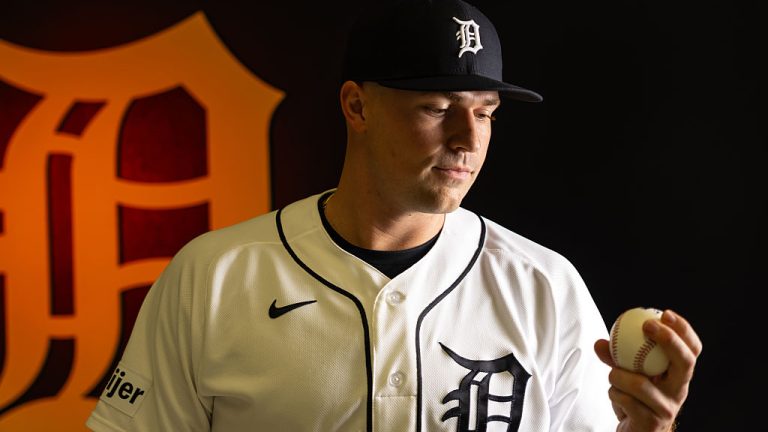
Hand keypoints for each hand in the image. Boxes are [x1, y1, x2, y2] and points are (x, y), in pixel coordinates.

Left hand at [594, 309, 702, 431]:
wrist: (633, 430)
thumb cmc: (632, 397)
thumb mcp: (626, 372)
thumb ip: (615, 357)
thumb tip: (599, 343)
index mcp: (677, 375)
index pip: (693, 350)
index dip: (684, 331)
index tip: (666, 314)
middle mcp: (678, 391)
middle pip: (685, 362)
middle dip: (669, 340)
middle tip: (648, 326)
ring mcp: (667, 408)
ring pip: (641, 383)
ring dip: (618, 375)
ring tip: (613, 376)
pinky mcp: (652, 423)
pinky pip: (626, 399)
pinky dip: (613, 393)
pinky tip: (615, 395)